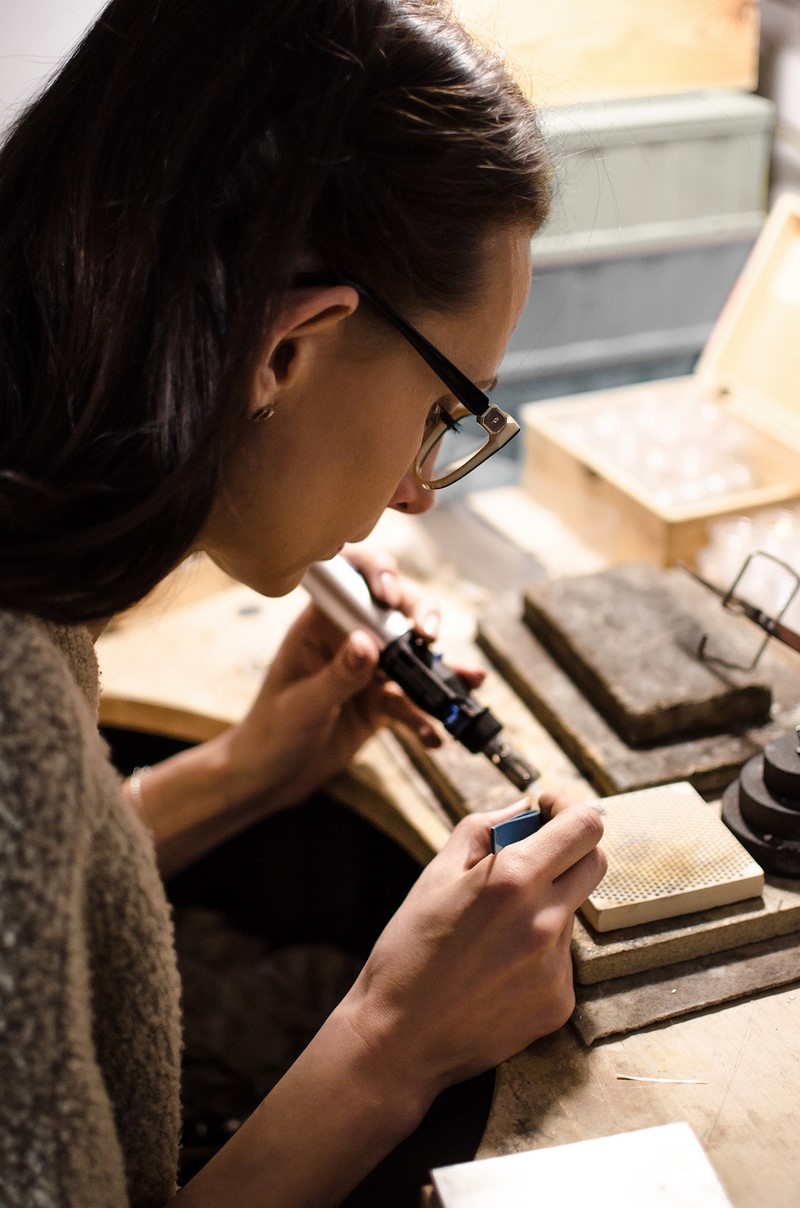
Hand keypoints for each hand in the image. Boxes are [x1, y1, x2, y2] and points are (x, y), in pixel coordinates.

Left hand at [218, 545, 482, 809]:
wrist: (271, 779)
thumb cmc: (270, 733)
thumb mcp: (301, 705)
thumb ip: (336, 676)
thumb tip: (367, 642)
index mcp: (319, 624)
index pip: (352, 582)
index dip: (376, 575)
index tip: (389, 594)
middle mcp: (348, 639)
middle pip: (394, 612)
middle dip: (420, 617)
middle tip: (431, 635)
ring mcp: (368, 671)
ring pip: (413, 659)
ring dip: (442, 670)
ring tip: (469, 680)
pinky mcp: (381, 703)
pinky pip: (411, 704)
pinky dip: (425, 718)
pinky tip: (432, 736)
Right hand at [338, 794, 605, 1107]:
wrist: (398, 1037)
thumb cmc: (409, 950)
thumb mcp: (435, 874)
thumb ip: (484, 830)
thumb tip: (523, 810)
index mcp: (514, 881)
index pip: (585, 825)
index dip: (569, 807)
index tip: (547, 809)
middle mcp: (546, 922)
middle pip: (595, 862)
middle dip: (568, 849)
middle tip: (531, 857)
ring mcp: (557, 966)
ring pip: (571, 911)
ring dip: (545, 905)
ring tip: (492, 931)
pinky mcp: (560, 1002)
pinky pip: (562, 958)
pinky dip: (538, 951)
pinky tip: (497, 967)